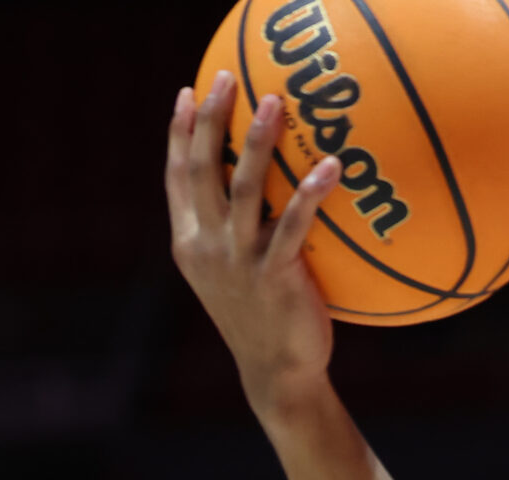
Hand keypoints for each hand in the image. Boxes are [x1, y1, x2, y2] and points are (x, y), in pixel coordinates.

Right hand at [165, 73, 339, 415]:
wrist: (276, 373)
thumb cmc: (264, 321)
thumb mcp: (235, 274)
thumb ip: (234, 233)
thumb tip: (259, 187)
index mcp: (189, 243)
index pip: (177, 177)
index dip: (179, 134)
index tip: (187, 93)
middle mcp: (206, 246)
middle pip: (201, 169)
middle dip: (211, 119)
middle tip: (225, 77)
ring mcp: (238, 261)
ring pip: (242, 187)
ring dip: (256, 141)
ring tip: (273, 102)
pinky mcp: (274, 276)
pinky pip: (293, 224)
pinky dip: (310, 192)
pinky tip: (332, 166)